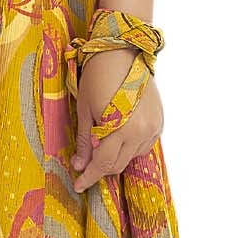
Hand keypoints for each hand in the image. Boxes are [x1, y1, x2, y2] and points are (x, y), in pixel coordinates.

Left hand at [70, 48, 163, 188]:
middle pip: (119, 164)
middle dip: (100, 168)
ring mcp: (153, 127)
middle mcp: (141, 132)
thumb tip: (80, 165)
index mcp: (120, 130)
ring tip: (101, 144)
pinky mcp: (159, 122)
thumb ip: (86, 141)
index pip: (103, 164)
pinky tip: (118, 136)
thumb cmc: (97, 77)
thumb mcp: (85, 110)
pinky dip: (129, 147)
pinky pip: (143, 145)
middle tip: (84, 165)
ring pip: (132, 157)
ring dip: (116, 157)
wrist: (124, 52)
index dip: (89, 176)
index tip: (78, 185)